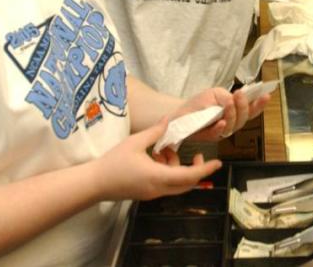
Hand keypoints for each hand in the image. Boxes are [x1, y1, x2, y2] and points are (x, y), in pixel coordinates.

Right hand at [94, 119, 221, 200]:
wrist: (94, 183)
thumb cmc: (113, 162)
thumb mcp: (135, 142)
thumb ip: (155, 132)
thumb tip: (170, 119)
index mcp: (158, 176)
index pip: (189, 175)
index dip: (205, 169)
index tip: (218, 163)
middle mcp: (158, 189)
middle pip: (187, 184)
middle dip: (196, 169)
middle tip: (197, 154)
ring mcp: (152, 194)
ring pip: (176, 184)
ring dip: (177, 167)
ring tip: (163, 151)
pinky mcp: (146, 193)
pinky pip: (165, 184)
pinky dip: (167, 171)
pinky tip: (155, 157)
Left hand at [174, 87, 269, 141]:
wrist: (180, 113)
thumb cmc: (200, 103)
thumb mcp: (215, 94)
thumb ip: (226, 96)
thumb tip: (234, 100)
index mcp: (236, 111)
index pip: (251, 109)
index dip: (260, 104)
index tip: (266, 96)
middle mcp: (232, 123)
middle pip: (245, 117)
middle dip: (244, 106)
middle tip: (240, 94)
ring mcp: (222, 131)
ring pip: (234, 126)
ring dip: (233, 114)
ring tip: (230, 102)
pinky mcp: (210, 137)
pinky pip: (218, 134)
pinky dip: (221, 127)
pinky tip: (222, 121)